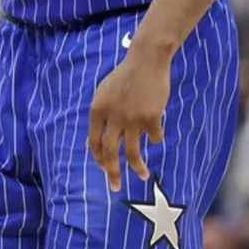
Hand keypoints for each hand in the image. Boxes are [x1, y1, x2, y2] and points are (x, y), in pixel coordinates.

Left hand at [87, 48, 170, 191]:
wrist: (146, 61)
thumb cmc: (125, 78)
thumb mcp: (104, 94)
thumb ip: (100, 116)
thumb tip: (92, 143)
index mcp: (97, 110)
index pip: (93, 142)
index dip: (99, 158)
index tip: (105, 169)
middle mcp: (112, 117)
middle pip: (109, 153)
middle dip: (111, 173)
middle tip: (114, 187)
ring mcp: (132, 119)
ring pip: (132, 153)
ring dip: (137, 167)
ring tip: (142, 176)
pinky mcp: (151, 118)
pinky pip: (154, 137)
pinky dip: (155, 138)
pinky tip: (156, 133)